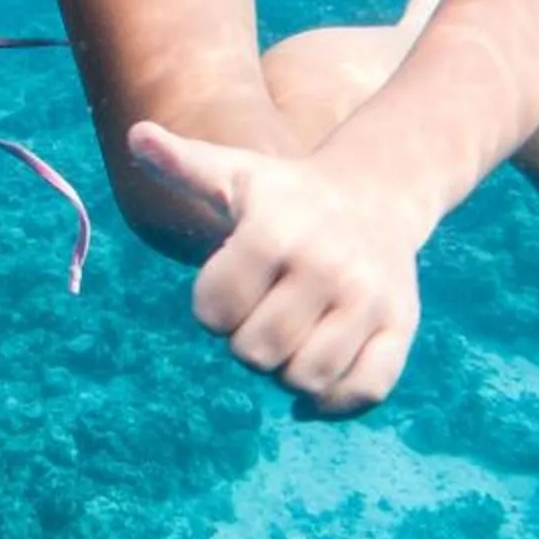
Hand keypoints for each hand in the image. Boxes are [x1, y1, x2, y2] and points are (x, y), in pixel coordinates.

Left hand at [126, 123, 423, 415]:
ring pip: (306, 378)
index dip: (210, 309)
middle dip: (245, 343)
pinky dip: (335, 402)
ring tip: (291, 337)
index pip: (214, 312)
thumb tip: (137, 136)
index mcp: (276, 230)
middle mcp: (328, 265)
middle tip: (260, 314)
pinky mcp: (400, 325)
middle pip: (256, 353)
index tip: (227, 287)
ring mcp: (369, 299)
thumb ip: (182, 162)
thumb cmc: (284, 193)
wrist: (375, 194)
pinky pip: (365, 390)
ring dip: (286, 371)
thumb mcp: (233, 173)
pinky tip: (314, 390)